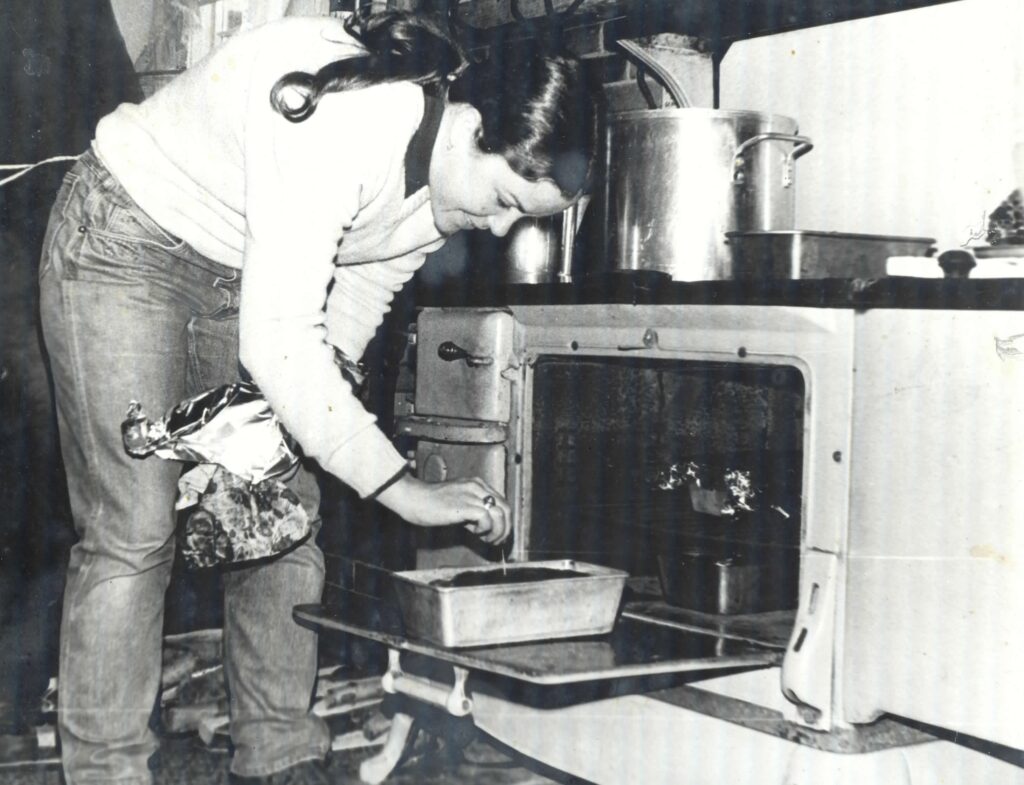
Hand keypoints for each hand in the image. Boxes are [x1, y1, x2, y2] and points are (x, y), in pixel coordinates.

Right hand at [375, 474, 511, 544]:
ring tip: (486, 539)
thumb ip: (473, 512)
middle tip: (497, 541)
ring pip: (500, 514)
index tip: (498, 535)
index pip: (502, 502)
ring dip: (497, 531)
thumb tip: (486, 528)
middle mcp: (478, 487)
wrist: (414, 499)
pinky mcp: (464, 506)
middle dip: (505, 528)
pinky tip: (475, 533)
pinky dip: (485, 529)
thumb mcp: (458, 504)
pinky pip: (486, 518)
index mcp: (477, 485)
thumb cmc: (431, 504)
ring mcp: (471, 495)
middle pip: (505, 508)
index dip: (504, 521)